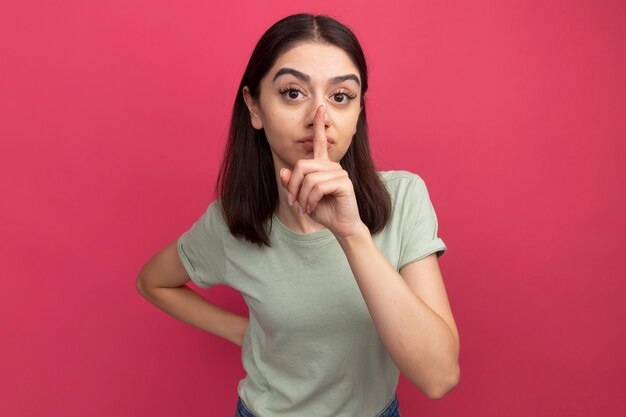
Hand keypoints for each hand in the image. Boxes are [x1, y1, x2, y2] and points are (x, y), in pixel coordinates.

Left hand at [279, 104, 364, 238]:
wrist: (340, 225)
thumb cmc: (323, 210)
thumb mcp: (301, 197)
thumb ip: (292, 183)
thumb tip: (284, 171)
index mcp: (323, 165)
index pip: (321, 141)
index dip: (319, 125)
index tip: (319, 108)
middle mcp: (332, 166)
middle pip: (302, 165)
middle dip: (294, 186)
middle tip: (293, 202)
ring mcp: (340, 173)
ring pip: (309, 178)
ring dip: (302, 196)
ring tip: (304, 208)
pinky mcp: (344, 183)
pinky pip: (318, 187)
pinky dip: (310, 200)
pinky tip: (312, 208)